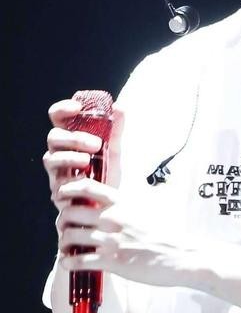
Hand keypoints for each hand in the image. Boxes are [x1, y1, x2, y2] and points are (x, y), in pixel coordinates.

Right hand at [43, 98, 123, 214]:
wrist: (111, 206)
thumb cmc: (109, 175)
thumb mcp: (116, 150)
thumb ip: (117, 129)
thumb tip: (119, 106)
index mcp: (71, 140)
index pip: (58, 119)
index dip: (62, 109)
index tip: (77, 107)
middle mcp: (61, 154)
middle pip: (53, 138)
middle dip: (73, 138)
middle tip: (96, 144)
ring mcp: (58, 174)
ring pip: (50, 159)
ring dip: (69, 157)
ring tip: (87, 161)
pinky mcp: (60, 194)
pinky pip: (57, 185)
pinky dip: (70, 181)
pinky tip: (85, 181)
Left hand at [56, 177, 194, 287]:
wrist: (181, 256)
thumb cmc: (165, 233)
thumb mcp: (145, 208)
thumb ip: (125, 203)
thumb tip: (110, 199)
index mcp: (122, 202)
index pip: (87, 187)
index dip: (68, 190)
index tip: (62, 196)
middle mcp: (113, 218)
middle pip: (71, 211)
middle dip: (62, 220)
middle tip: (65, 226)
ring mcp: (111, 240)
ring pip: (70, 236)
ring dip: (63, 242)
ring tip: (66, 247)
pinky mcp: (112, 261)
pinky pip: (78, 261)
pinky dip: (68, 262)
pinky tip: (69, 263)